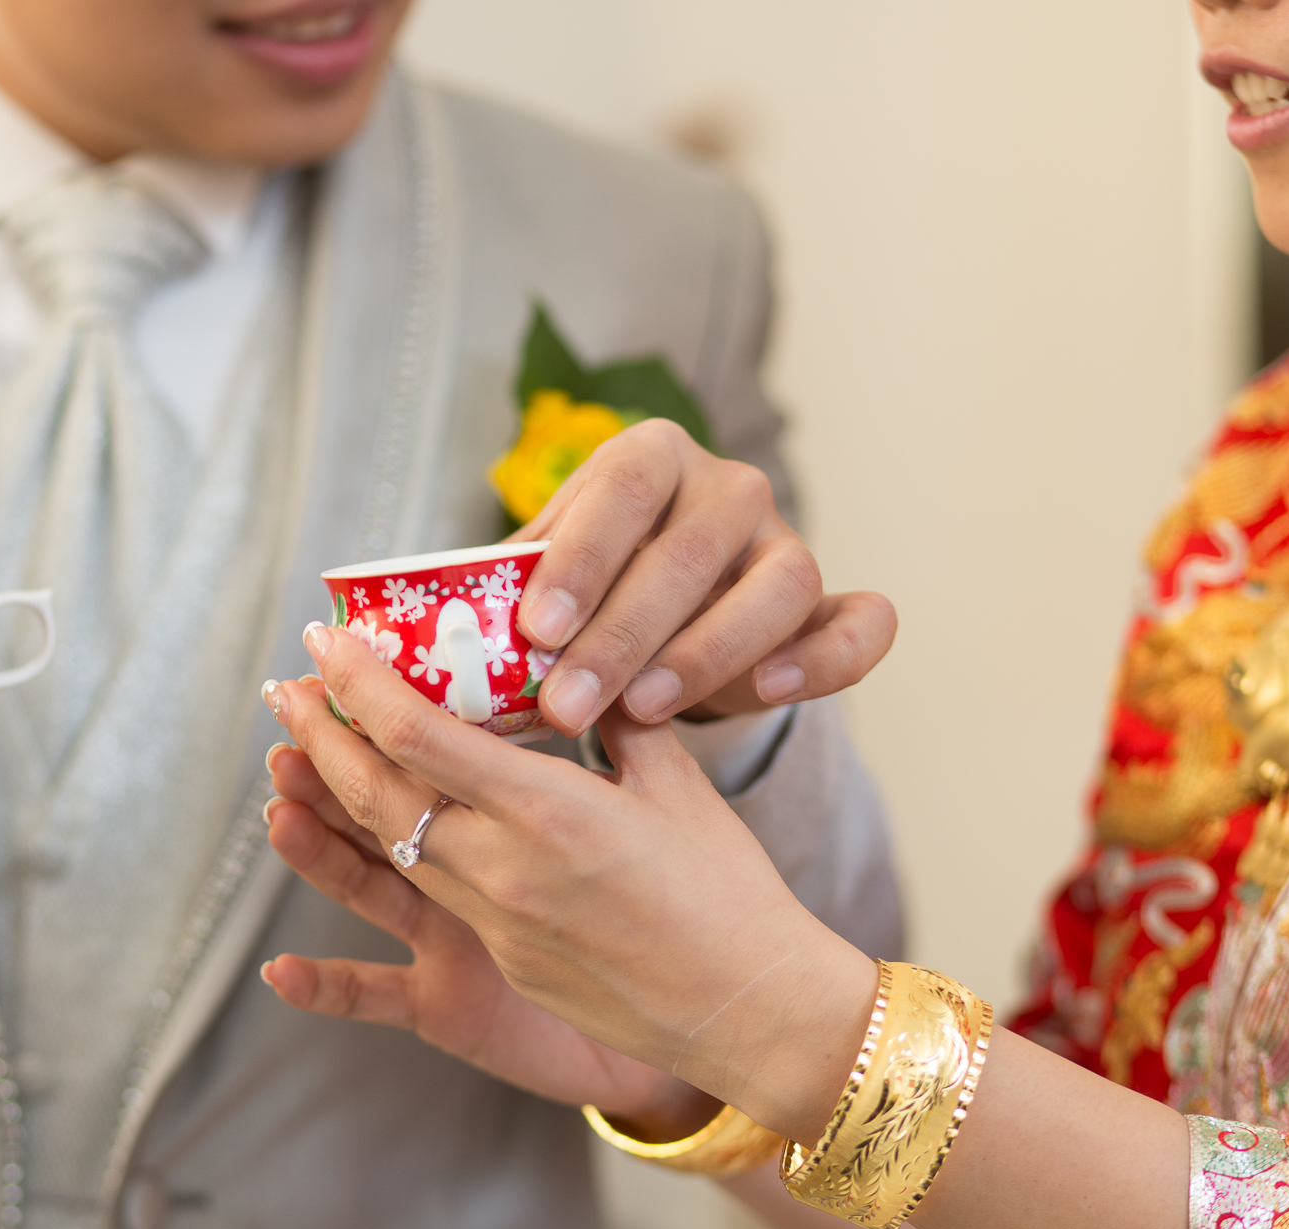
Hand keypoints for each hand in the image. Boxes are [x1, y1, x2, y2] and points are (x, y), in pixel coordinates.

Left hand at [266, 624, 879, 1142]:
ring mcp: (494, 923)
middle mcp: (503, 868)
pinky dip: (378, 852)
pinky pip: (419, 900)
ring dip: (331, 793)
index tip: (324, 636)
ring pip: (385, 847)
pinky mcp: (501, 964)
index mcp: (548, 810)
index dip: (359, 681)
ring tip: (292, 748)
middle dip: (320, 732)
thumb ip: (618, 719)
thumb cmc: (728, 891)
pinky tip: (352, 832)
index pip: (420, 734)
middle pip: (377, 791)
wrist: (749, 1012)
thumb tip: (583, 674)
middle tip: (284, 684)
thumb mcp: (676, 785)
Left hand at [507, 418, 895, 731]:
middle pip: (688, 550)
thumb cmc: (593, 596)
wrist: (671, 624)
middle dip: (621, 636)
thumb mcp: (549, 578)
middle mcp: (728, 487)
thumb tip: (428, 642)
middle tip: (566, 703)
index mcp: (650, 458)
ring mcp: (788, 542)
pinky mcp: (833, 604)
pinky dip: (820, 659)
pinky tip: (766, 691)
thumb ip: (509, 592)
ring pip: (778, 583)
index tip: (536, 627)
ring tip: (643, 711)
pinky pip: (859, 625)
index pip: (621, 490)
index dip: (580, 559)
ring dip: (708, 652)